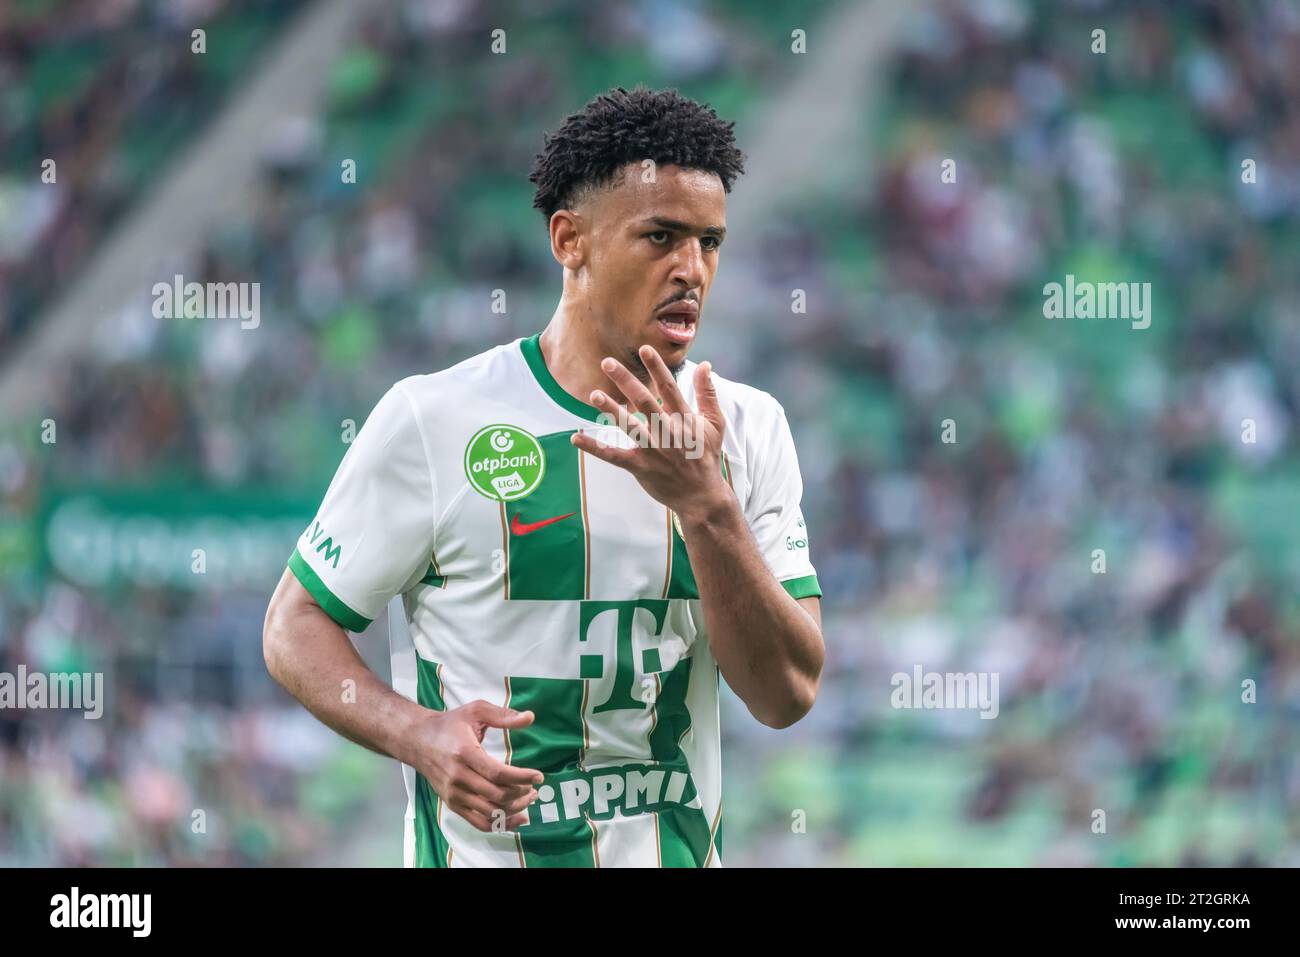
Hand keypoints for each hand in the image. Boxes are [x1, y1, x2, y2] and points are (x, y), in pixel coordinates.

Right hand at [413, 700, 543, 832]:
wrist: (417, 740)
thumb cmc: (449, 724)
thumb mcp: (475, 711)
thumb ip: (503, 715)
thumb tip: (530, 717)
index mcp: (465, 753)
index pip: (498, 773)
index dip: (521, 778)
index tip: (538, 776)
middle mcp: (458, 778)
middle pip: (497, 795)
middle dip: (522, 794)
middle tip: (534, 788)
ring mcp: (454, 794)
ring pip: (490, 813)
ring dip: (514, 810)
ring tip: (528, 799)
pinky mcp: (452, 804)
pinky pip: (479, 822)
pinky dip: (500, 825)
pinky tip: (517, 818)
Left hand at [571, 345, 732, 523]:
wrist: (702, 496)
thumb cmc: (706, 457)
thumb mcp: (715, 424)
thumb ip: (708, 393)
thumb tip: (705, 364)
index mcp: (685, 419)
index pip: (669, 388)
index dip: (657, 368)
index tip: (644, 349)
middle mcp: (669, 432)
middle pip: (645, 402)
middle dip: (626, 381)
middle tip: (607, 363)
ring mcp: (654, 451)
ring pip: (630, 427)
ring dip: (611, 410)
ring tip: (594, 394)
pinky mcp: (641, 468)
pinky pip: (615, 456)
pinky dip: (595, 448)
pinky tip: (577, 438)